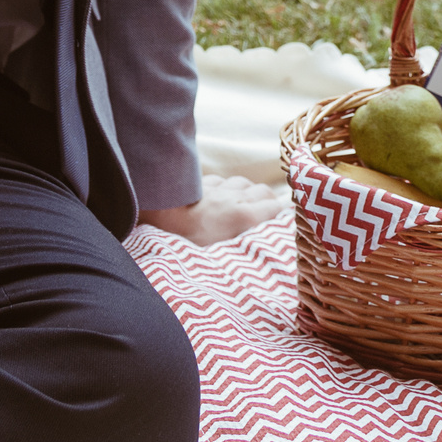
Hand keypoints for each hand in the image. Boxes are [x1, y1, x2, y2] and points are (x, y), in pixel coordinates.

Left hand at [140, 175, 289, 245]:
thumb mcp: (221, 256)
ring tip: (244, 203)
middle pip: (263, 192)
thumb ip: (244, 250)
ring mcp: (218, 188)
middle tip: (266, 215)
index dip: (282, 216)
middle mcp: (236, 198)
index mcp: (244, 217)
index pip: (276, 209)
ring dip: (247, 192)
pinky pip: (219, 180)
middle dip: (268, 201)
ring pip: (242, 183)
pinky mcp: (200, 183)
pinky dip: (223, 187)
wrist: (158, 217)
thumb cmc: (188, 244)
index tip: (283, 224)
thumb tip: (259, 261)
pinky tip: (218, 195)